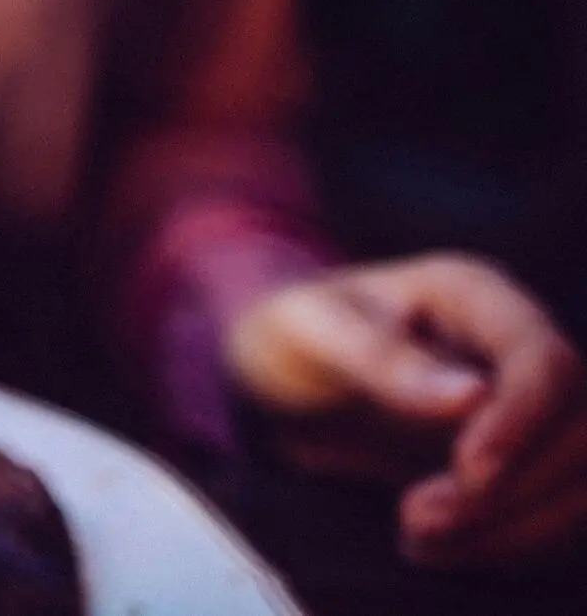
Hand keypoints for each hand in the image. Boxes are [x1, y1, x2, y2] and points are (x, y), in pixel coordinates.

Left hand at [226, 253, 586, 566]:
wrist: (287, 376)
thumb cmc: (295, 333)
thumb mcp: (312, 330)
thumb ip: (382, 357)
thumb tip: (472, 395)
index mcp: (475, 294)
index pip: (545, 361)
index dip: (521, 423)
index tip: (468, 474)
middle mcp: (516, 349)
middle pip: (577, 431)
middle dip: (511, 490)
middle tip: (417, 517)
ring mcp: (530, 409)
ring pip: (577, 483)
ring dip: (512, 528)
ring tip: (418, 540)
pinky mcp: (524, 463)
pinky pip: (552, 515)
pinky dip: (505, 545)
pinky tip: (436, 550)